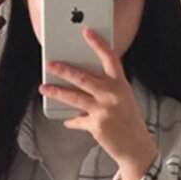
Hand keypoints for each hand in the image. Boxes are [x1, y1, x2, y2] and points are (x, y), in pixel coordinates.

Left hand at [39, 28, 159, 179]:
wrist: (136, 147)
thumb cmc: (129, 122)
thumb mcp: (123, 99)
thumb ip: (107, 88)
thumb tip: (82, 82)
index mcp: (121, 85)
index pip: (110, 58)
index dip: (98, 44)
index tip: (86, 32)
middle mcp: (113, 95)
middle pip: (83, 77)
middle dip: (63, 69)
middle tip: (50, 63)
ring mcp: (104, 110)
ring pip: (74, 97)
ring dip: (56, 91)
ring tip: (44, 88)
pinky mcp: (96, 125)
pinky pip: (77, 120)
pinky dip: (72, 120)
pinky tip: (68, 119)